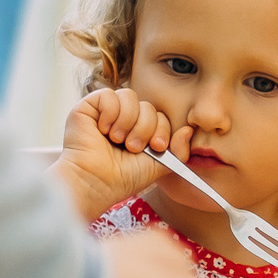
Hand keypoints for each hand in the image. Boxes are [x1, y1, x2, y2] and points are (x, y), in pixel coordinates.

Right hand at [55, 87, 190, 220]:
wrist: (95, 182)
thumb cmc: (123, 178)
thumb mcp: (158, 166)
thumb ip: (178, 150)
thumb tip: (189, 130)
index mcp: (138, 132)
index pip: (159, 117)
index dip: (161, 129)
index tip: (156, 147)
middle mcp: (122, 120)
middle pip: (147, 107)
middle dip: (144, 128)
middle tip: (132, 147)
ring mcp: (105, 113)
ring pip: (130, 97)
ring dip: (128, 122)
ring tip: (117, 140)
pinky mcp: (88, 107)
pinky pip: (109, 95)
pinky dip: (110, 113)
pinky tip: (103, 130)